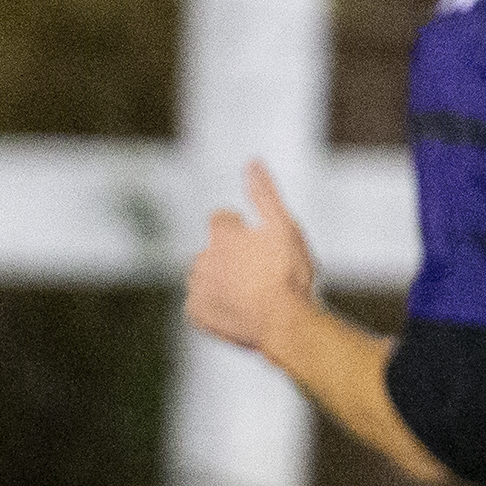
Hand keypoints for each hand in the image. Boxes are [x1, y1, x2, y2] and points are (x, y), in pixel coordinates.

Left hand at [185, 160, 319, 361]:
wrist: (285, 322)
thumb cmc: (289, 274)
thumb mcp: (284, 226)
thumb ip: (265, 195)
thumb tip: (252, 162)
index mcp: (221, 235)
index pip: (222, 220)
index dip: (241, 230)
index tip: (257, 244)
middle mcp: (202, 258)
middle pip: (213, 251)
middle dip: (230, 258)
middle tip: (259, 274)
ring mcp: (198, 288)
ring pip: (205, 277)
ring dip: (220, 281)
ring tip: (250, 294)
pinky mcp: (196, 314)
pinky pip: (199, 305)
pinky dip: (214, 306)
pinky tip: (237, 310)